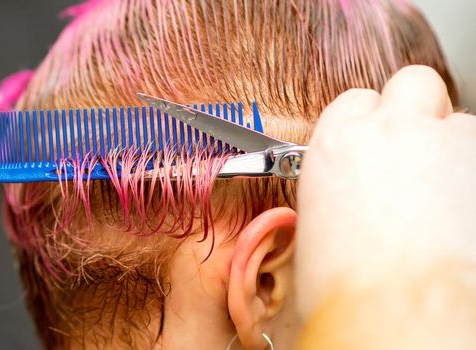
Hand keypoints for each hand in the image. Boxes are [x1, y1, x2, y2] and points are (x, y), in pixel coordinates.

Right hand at [295, 66, 475, 317]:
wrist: (402, 313)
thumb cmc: (350, 289)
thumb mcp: (312, 239)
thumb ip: (332, 204)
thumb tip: (340, 214)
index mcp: (338, 143)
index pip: (356, 101)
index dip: (366, 127)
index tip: (370, 152)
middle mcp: (395, 130)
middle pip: (413, 84)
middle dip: (418, 113)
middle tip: (416, 155)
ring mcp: (453, 142)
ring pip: (460, 125)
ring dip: (454, 152)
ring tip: (447, 204)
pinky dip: (475, 180)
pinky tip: (464, 221)